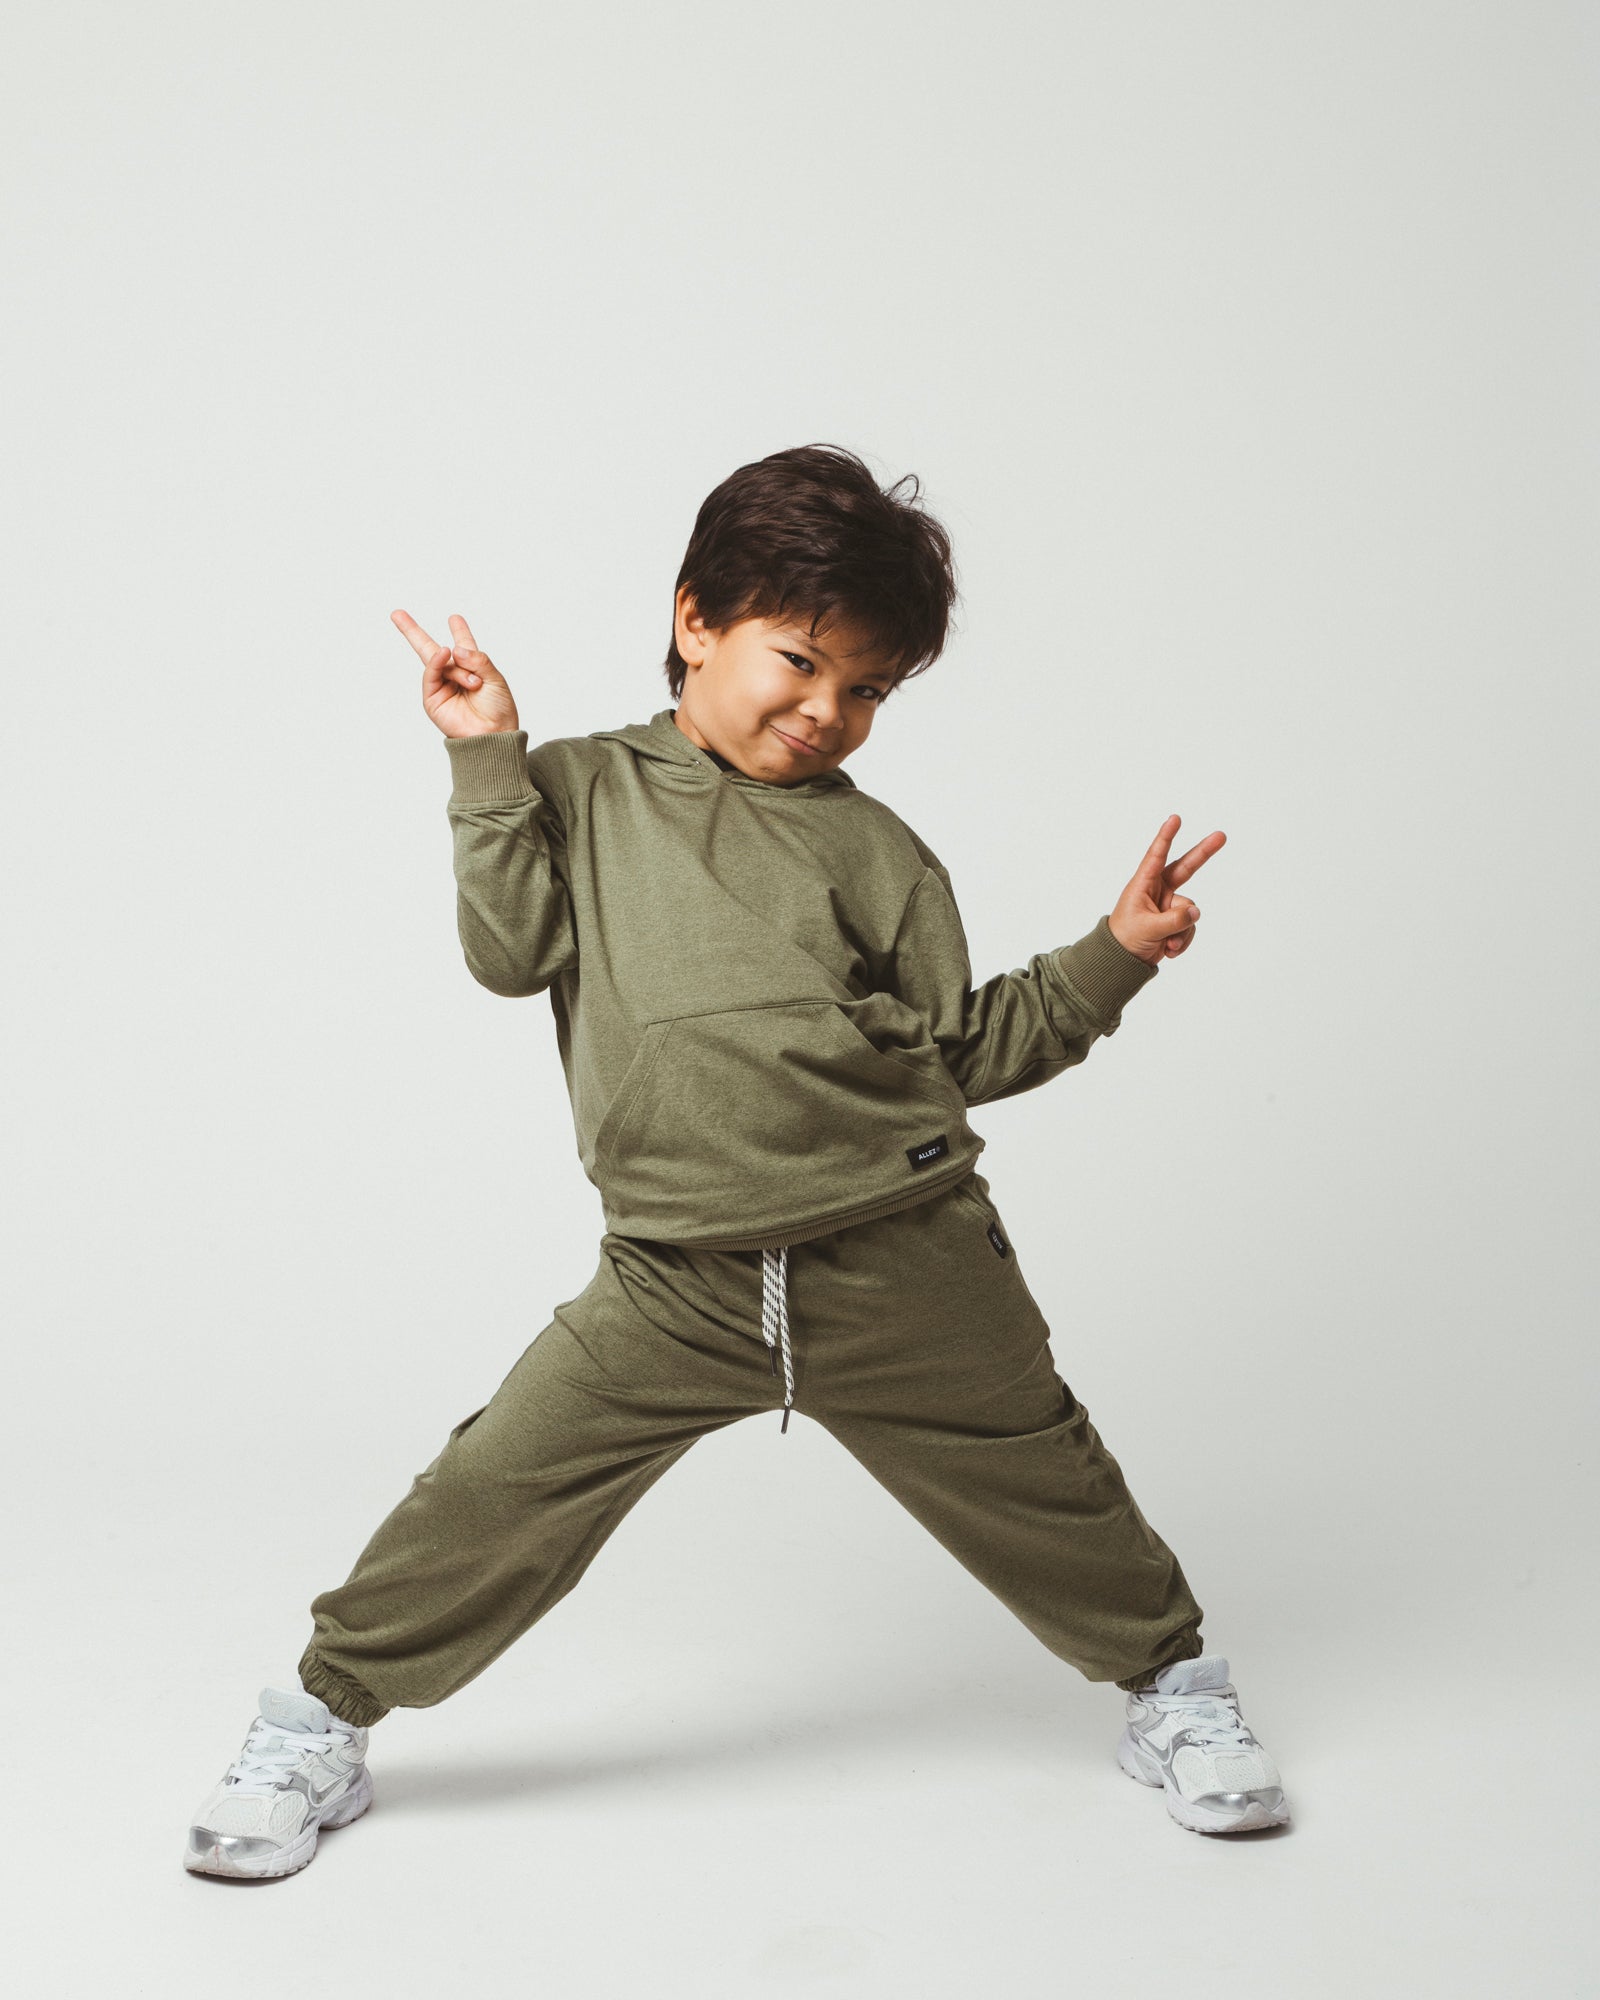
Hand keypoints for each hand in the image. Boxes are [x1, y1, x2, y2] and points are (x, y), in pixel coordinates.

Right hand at [392, 609, 520, 737]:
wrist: (494, 736)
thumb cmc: (499, 710)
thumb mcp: (495, 679)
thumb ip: (478, 659)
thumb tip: (454, 648)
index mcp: (473, 669)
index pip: (463, 646)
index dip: (459, 631)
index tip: (454, 618)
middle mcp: (455, 676)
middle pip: (431, 649)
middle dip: (413, 631)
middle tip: (396, 613)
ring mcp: (441, 686)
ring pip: (437, 661)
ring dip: (457, 668)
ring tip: (474, 684)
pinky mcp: (432, 698)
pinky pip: (431, 674)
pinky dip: (437, 662)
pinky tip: (445, 654)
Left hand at [1108, 815, 1225, 963]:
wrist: (1124, 961)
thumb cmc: (1125, 938)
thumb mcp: (1148, 928)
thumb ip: (1173, 920)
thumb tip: (1196, 913)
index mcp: (1143, 884)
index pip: (1156, 855)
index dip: (1166, 836)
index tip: (1175, 818)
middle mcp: (1158, 890)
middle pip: (1185, 868)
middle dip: (1203, 853)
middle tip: (1221, 836)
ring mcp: (1169, 905)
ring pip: (1190, 911)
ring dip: (1181, 930)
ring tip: (1166, 943)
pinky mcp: (1176, 921)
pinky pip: (1189, 926)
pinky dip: (1182, 940)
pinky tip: (1169, 949)